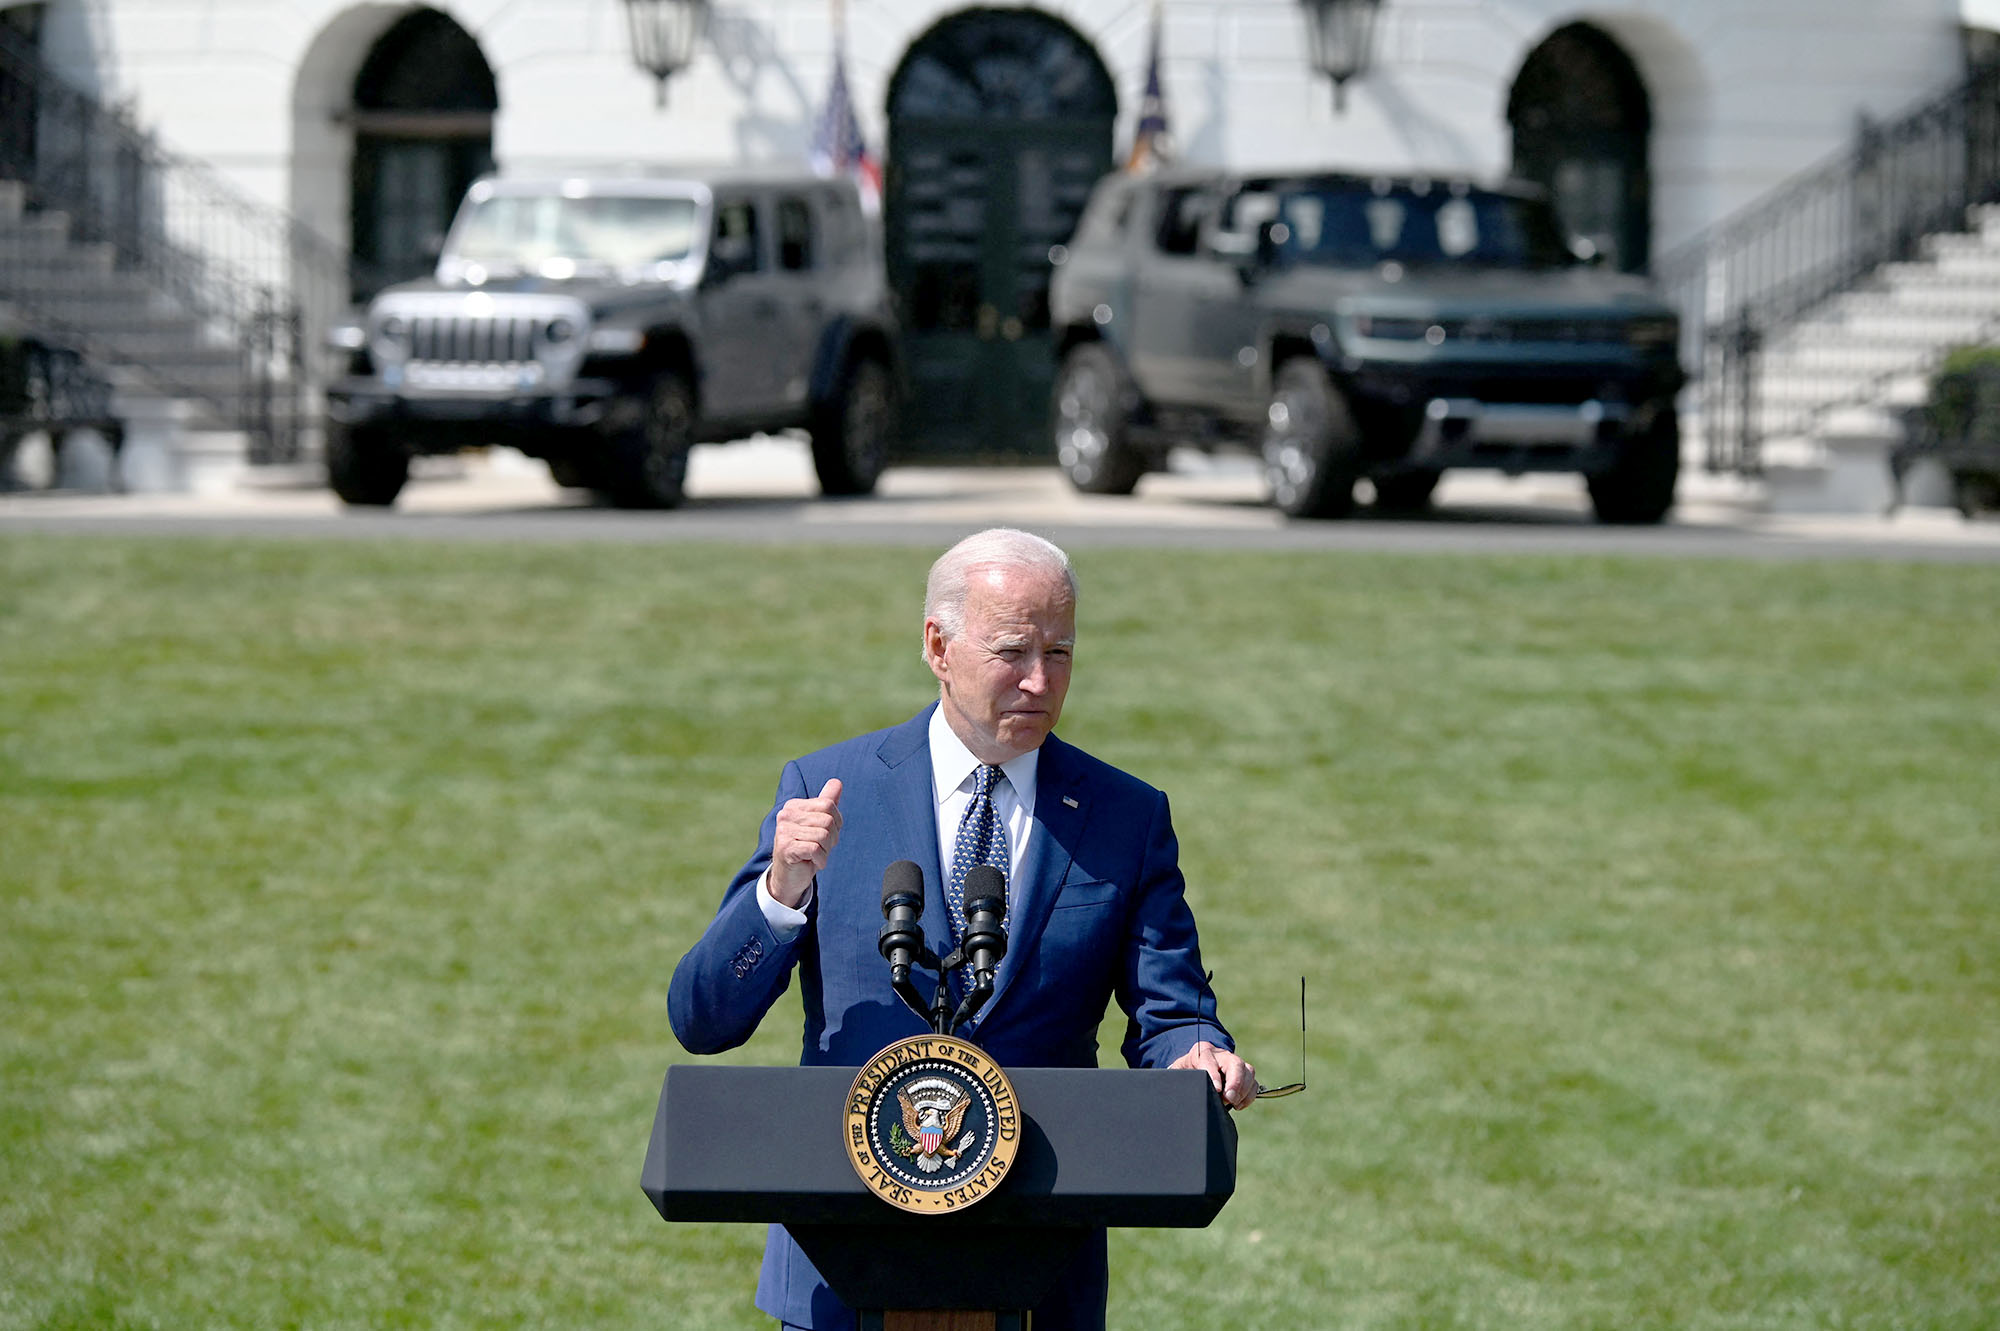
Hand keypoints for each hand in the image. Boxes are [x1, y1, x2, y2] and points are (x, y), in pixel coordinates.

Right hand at [769, 778, 841, 907]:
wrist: (789, 877)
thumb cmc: (806, 849)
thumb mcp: (818, 824)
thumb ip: (826, 802)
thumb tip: (837, 782)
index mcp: (794, 805)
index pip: (828, 805)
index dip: (836, 823)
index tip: (826, 835)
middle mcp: (786, 815)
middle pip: (828, 820)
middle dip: (832, 839)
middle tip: (821, 848)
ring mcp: (783, 831)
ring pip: (823, 835)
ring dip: (826, 851)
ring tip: (816, 856)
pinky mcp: (785, 848)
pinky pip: (815, 849)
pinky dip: (821, 860)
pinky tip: (813, 863)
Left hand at [1170, 1040, 1256, 1110]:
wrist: (1195, 1065)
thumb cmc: (1187, 1070)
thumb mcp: (1179, 1071)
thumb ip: (1180, 1078)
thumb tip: (1182, 1093)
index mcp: (1202, 1051)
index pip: (1209, 1060)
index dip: (1214, 1075)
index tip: (1217, 1090)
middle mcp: (1221, 1055)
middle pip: (1235, 1063)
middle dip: (1235, 1083)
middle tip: (1229, 1098)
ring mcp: (1235, 1063)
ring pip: (1247, 1071)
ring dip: (1243, 1090)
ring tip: (1233, 1103)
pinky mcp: (1244, 1074)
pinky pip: (1253, 1082)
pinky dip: (1249, 1095)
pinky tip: (1239, 1104)